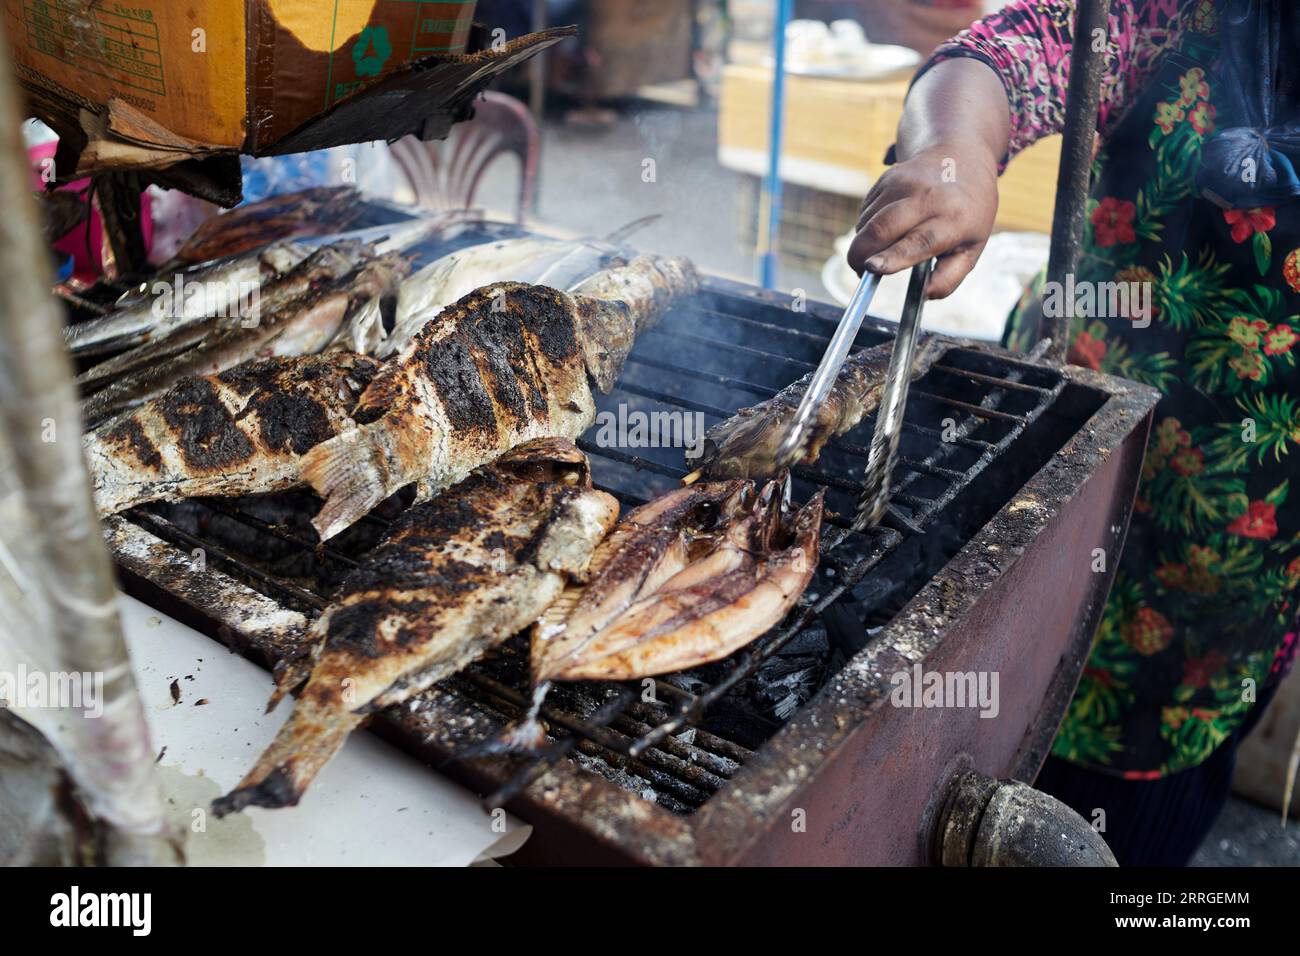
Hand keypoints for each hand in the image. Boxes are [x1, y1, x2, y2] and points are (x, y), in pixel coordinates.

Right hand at [846, 142, 998, 298]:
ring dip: (863, 243)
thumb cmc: (968, 212)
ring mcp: (904, 183)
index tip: (872, 268)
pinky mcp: (887, 178)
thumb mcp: (973, 247)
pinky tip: (884, 228)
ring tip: (879, 250)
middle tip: (860, 272)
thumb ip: (949, 278)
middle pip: (881, 228)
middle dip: (860, 255)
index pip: (920, 240)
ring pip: (867, 222)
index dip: (894, 256)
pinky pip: (865, 211)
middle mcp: (927, 197)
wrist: (961, 158)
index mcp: (954, 219)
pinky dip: (867, 227)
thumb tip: (923, 295)